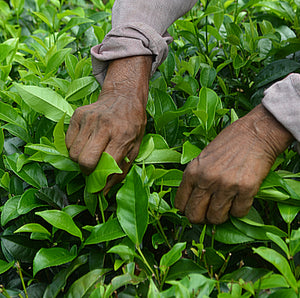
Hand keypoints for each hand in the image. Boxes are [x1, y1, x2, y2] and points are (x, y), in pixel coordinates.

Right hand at [65, 56, 151, 191]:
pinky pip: (68, 141)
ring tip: (91, 153)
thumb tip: (103, 191)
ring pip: (73, 152)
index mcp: (123, 136)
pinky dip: (74, 147)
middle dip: (86, 171)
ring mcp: (90, 118)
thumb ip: (121, 171)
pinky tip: (85, 142)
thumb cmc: (132, 125)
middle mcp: (105, 126)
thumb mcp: (135, 148)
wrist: (124, 97)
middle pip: (84, 160)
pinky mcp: (78, 114)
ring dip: (79, 159)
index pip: (105, 165)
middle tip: (92, 168)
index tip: (97, 185)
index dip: (99, 180)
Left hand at [175, 104, 293, 223]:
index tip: (194, 210)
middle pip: (195, 215)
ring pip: (216, 218)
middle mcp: (206, 179)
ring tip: (225, 206)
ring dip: (221, 216)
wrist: (256, 133)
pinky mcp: (246, 189)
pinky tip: (240, 199)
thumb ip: (196, 178)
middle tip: (208, 214)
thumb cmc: (229, 143)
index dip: (186, 210)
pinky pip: (238, 213)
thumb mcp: (203, 157)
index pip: (180, 203)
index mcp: (192, 171)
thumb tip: (192, 201)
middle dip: (201, 219)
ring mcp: (226, 185)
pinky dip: (239, 210)